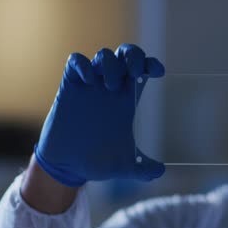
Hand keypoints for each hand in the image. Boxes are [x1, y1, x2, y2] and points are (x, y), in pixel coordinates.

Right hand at [34, 44, 164, 186]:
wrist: (67, 167)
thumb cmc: (97, 162)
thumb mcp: (124, 166)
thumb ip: (143, 169)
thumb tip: (161, 172)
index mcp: (126, 100)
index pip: (142, 70)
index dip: (151, 64)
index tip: (159, 72)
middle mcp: (110, 89)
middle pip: (125, 55)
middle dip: (133, 55)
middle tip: (135, 71)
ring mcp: (90, 86)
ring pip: (103, 55)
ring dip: (110, 64)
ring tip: (110, 86)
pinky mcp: (69, 88)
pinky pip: (75, 62)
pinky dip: (82, 65)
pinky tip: (88, 81)